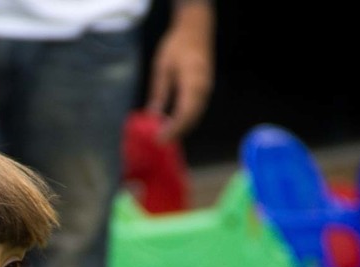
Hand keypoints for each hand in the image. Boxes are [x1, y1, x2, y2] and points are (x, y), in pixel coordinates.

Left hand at [144, 0, 213, 141]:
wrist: (196, 31)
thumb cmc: (176, 46)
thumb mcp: (162, 67)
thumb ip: (159, 92)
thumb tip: (153, 115)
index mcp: (192, 81)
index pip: (185, 111)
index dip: (174, 128)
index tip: (160, 138)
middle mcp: (203, 88)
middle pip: (192, 117)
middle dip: (177, 132)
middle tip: (160, 142)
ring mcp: (206, 89)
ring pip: (195, 115)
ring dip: (181, 128)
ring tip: (164, 137)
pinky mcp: (204, 90)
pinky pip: (196, 109)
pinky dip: (185, 120)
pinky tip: (173, 125)